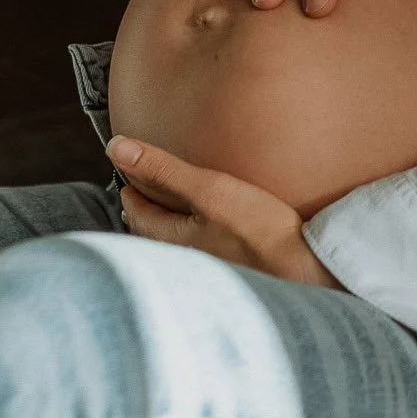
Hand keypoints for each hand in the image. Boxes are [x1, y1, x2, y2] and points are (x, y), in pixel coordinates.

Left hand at [110, 136, 340, 287]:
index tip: (131, 167)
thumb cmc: (255, 229)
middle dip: (146, 206)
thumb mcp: (208, 189)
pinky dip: (192, 231)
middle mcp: (179, 259)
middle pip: (151, 229)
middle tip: (146, 183)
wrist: (301, 270)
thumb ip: (163, 169)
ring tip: (172, 204)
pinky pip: (197, 247)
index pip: (135, 211)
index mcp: (168, 240)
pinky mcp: (226, 268)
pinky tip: (208, 227)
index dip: (132, 185)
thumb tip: (115, 148)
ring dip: (168, 221)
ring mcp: (203, 266)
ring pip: (173, 241)